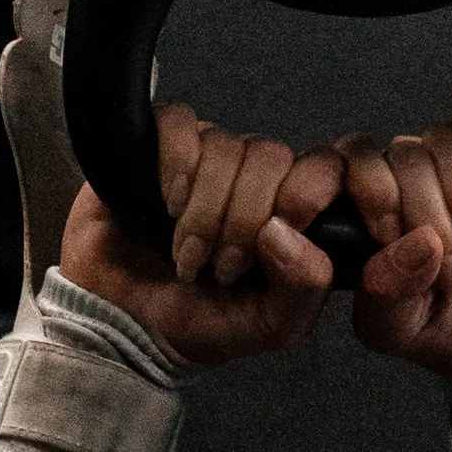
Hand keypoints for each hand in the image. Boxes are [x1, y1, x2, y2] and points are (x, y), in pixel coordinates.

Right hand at [57, 106, 344, 370]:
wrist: (127, 324)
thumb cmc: (201, 324)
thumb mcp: (268, 328)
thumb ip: (302, 289)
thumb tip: (285, 230)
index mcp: (291, 212)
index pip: (324, 166)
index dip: (306, 191)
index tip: (279, 232)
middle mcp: (255, 177)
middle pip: (271, 156)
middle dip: (244, 219)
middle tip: (222, 268)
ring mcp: (209, 157)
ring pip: (225, 145)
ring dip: (204, 211)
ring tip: (187, 257)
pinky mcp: (161, 145)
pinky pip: (179, 124)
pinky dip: (174, 165)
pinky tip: (165, 205)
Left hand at [336, 79, 451, 380]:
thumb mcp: (403, 331)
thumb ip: (384, 296)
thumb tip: (403, 243)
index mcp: (364, 218)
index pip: (344, 171)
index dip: (370, 199)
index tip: (395, 243)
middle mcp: (400, 182)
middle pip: (394, 158)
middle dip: (423, 215)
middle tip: (451, 271)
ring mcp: (445, 162)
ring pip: (435, 141)